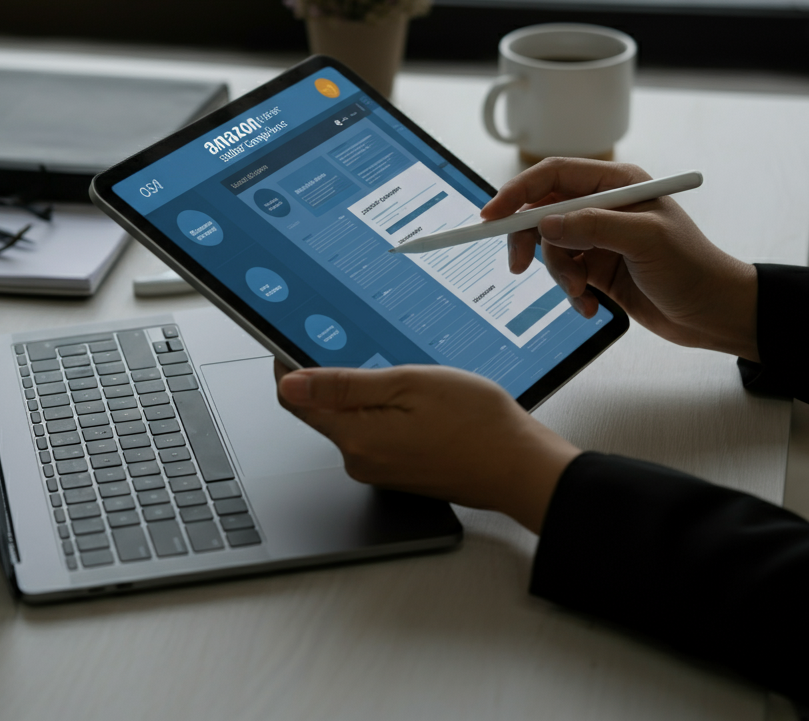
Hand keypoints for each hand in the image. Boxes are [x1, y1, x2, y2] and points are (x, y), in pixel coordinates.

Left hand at [274, 362, 579, 533]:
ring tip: (404, 372)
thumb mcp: (407, 385)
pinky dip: (384, 410)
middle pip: (322, 409)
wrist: (519, 466)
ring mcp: (378, 469)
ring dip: (365, 392)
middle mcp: (358, 460)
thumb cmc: (476, 423)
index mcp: (355, 437)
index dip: (290, 364)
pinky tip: (415, 398)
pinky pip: (375, 433)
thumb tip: (289, 382)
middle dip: (334, 375)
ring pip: (351, 419)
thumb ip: (344, 386)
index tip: (299, 337)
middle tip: (368, 344)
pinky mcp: (396, 471)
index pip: (295, 399)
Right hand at [481, 158, 758, 360]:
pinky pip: (564, 274)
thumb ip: (593, 226)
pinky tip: (591, 307)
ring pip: (550, 248)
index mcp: (616, 184)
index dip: (517, 192)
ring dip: (558, 274)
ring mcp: (598, 238)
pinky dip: (570, 293)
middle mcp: (603, 206)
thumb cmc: (693, 268)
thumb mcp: (645, 241)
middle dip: (529, 241)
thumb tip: (544, 224)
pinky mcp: (597, 268)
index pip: (552, 176)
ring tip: (581, 294)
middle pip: (541, 212)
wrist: (715, 313)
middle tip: (518, 266)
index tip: (492, 216)